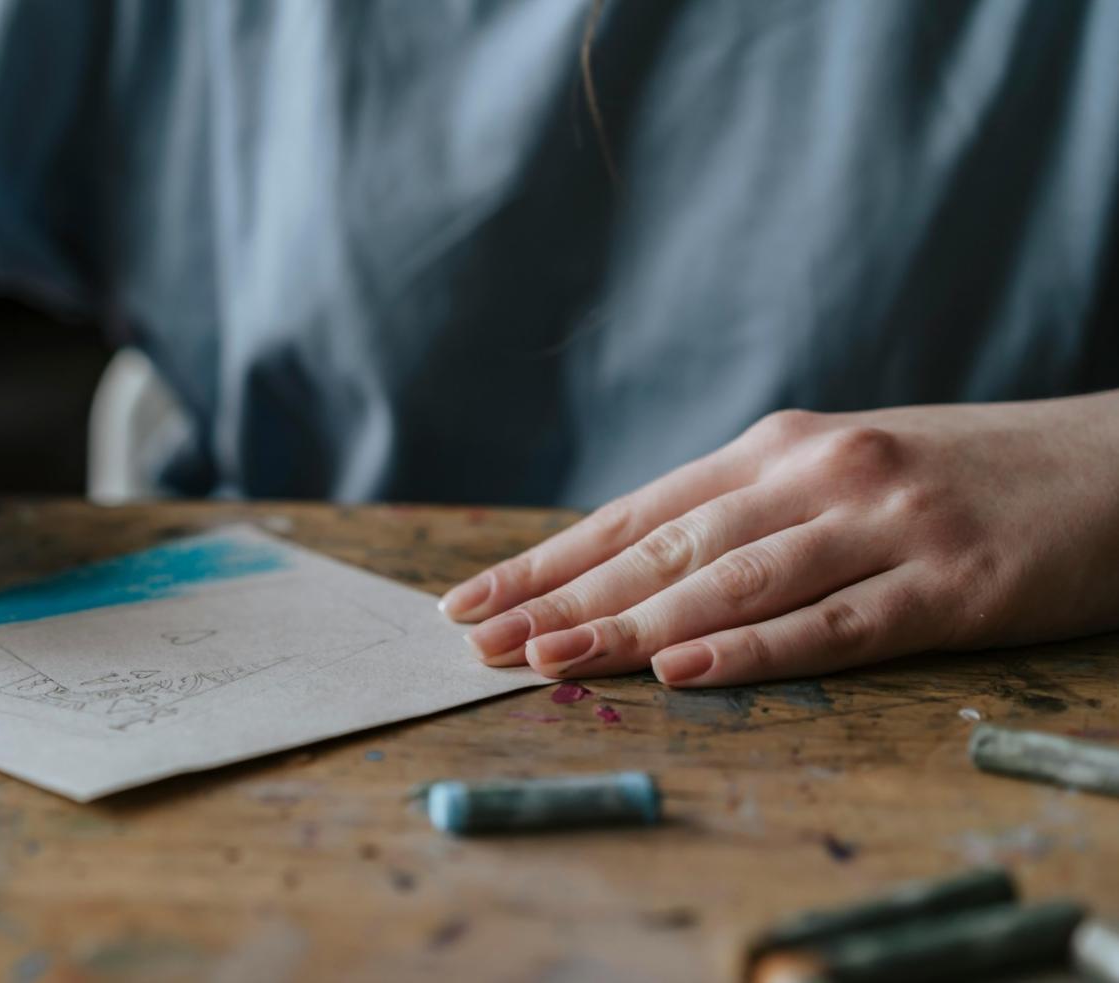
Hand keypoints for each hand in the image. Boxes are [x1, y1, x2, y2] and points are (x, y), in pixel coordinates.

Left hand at [443, 395, 1118, 686]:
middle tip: (482, 641)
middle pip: (665, 546)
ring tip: (552, 660)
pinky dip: (753, 648)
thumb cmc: (957, 478)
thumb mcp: (839, 474)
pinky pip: (835, 622)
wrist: (1114, 463)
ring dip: (634, 624)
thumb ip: (747, 515)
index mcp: (779, 449)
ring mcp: (883, 524)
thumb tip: (634, 569)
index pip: (636, 512)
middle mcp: (816, 473)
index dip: (549, 560)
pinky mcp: (950, 582)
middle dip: (565, 598)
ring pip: (732, 581)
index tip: (472, 601)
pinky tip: (685, 669)